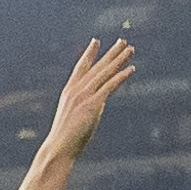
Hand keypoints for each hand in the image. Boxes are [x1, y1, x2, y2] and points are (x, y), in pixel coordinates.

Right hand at [47, 35, 135, 155]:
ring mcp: (84, 96)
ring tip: (130, 49)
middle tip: (122, 41)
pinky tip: (131, 69)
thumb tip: (99, 102)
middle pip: (96, 67)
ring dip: (118, 60)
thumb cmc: (65, 138)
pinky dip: (121, 76)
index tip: (96, 41)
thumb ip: (87, 105)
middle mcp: (76, 90)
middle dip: (110, 53)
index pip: (81, 67)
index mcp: (69, 92)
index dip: (89, 53)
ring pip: (104, 73)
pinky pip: (109, 86)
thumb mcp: (75, 117)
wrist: (59, 148)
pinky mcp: (92, 104)